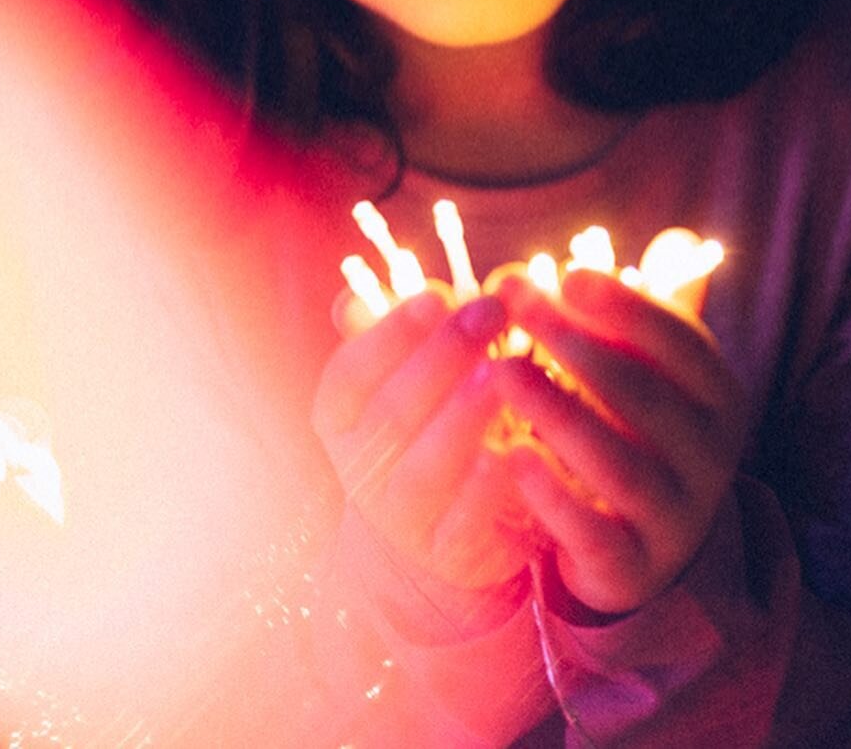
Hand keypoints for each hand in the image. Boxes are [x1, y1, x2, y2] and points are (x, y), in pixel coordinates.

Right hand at [311, 287, 535, 591]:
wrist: (442, 525)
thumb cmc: (428, 421)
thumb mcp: (402, 375)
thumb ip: (388, 335)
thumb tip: (354, 297)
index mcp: (339, 420)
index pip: (351, 373)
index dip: (390, 333)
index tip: (436, 295)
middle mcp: (359, 470)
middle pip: (392, 412)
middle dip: (444, 355)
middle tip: (491, 311)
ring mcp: (400, 518)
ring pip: (423, 469)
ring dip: (461, 418)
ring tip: (501, 376)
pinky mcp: (446, 555)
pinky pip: (461, 527)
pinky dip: (483, 492)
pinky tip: (511, 455)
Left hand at [494, 268, 745, 616]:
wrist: (644, 545)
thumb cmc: (635, 429)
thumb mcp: (651, 369)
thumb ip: (648, 311)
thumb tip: (676, 240)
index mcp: (717, 396)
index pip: (680, 342)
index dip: (625, 305)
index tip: (567, 274)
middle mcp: (709, 456)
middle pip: (644, 395)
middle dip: (578, 345)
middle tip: (516, 305)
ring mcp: (676, 517)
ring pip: (620, 463)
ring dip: (559, 412)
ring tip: (501, 370)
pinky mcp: (633, 567)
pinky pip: (595, 532)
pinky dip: (553, 495)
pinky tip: (509, 456)